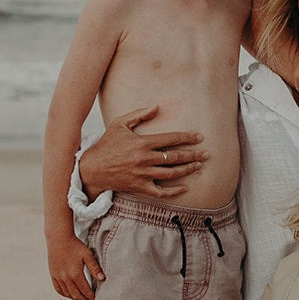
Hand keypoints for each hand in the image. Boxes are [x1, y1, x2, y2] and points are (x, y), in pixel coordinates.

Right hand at [47, 235, 102, 299]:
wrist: (59, 239)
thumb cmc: (75, 246)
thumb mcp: (87, 255)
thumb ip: (95, 268)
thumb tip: (102, 279)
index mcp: (75, 274)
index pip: (85, 290)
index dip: (91, 296)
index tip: (96, 299)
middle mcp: (65, 278)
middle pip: (76, 295)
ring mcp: (58, 277)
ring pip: (67, 294)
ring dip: (76, 298)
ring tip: (83, 299)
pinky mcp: (53, 275)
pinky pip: (59, 290)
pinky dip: (66, 294)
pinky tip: (71, 294)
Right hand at [80, 107, 207, 200]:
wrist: (92, 168)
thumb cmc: (107, 144)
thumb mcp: (120, 124)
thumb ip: (139, 114)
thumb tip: (157, 107)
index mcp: (142, 143)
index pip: (171, 139)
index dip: (187, 138)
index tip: (199, 137)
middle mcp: (145, 159)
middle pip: (175, 157)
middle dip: (193, 155)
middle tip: (206, 153)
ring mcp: (143, 175)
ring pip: (171, 174)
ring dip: (187, 170)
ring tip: (198, 166)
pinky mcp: (140, 187)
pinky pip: (161, 192)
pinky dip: (174, 191)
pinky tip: (185, 188)